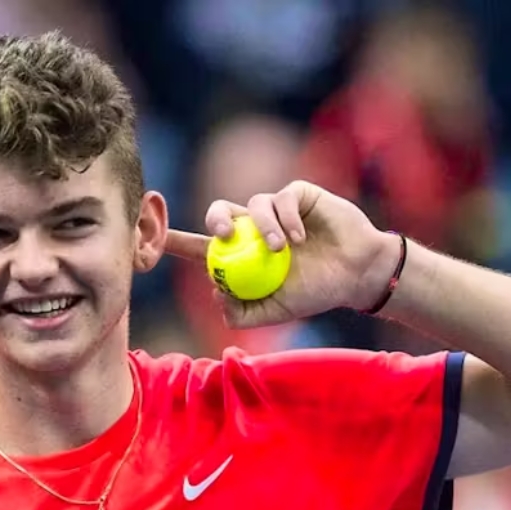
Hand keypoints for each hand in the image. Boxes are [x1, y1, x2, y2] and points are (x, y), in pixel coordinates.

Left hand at [165, 180, 400, 327]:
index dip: (176, 242)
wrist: (357, 275)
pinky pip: (283, 198)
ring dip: (264, 228)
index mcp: (242, 255)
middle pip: (220, 213)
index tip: (153, 239)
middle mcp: (253, 228)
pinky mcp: (298, 195)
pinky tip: (302, 239)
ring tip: (283, 250)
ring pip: (254, 206)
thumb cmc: (316, 293)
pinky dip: (288, 220)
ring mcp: (276, 210)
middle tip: (225, 234)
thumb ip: (245, 313)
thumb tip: (216, 295)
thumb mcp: (276, 311)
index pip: (201, 248)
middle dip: (216, 219)